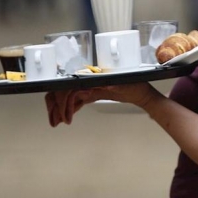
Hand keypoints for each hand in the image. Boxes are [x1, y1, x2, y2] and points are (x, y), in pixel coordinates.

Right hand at [44, 82, 159, 126]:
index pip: (70, 87)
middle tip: (55, 121)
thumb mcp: (125, 85)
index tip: (65, 116)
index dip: (64, 101)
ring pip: (67, 96)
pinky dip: (69, 108)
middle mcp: (89, 80)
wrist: (141, 92)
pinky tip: (66, 117)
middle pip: (63, 91)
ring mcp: (89, 86)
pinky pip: (76, 100)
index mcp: (94, 76)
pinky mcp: (92, 93)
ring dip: (60, 108)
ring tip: (57, 121)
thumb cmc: (135, 85)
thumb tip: (104, 85)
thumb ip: (114, 85)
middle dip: (56, 106)